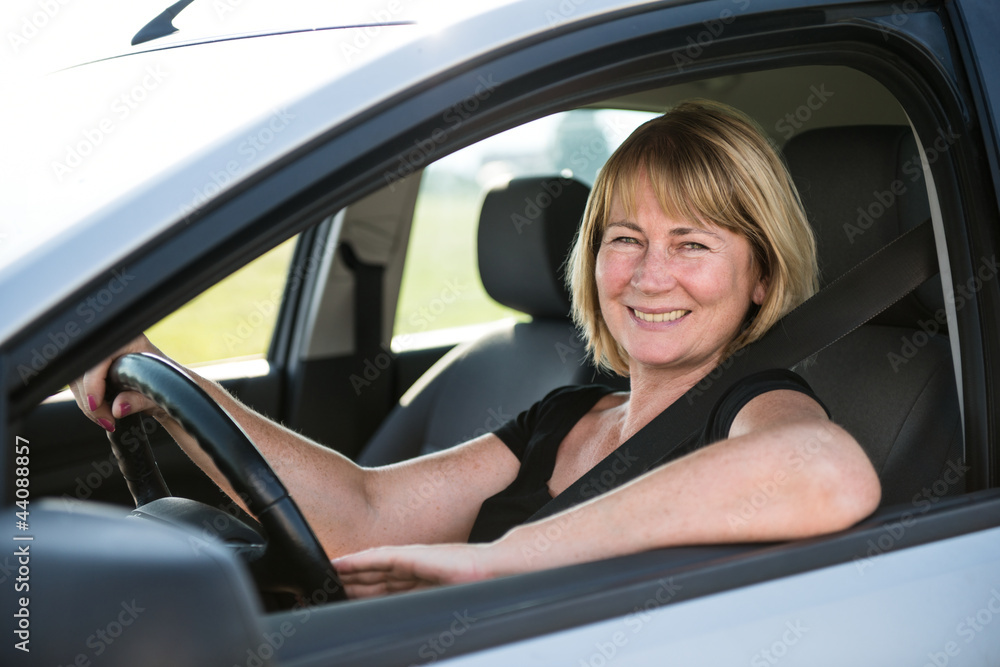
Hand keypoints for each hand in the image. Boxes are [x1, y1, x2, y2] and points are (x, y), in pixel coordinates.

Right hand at [69, 334, 167, 431]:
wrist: (168, 385)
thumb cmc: (167, 384)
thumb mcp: (156, 394)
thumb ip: (138, 400)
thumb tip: (118, 409)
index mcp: (129, 341)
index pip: (98, 360)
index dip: (93, 383)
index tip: (96, 405)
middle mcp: (112, 345)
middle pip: (82, 372)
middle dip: (89, 401)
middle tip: (106, 421)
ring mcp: (100, 355)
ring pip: (77, 381)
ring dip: (87, 405)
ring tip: (106, 420)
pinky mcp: (93, 368)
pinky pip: (79, 386)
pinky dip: (87, 403)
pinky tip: (102, 414)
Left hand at [332, 543, 498, 598]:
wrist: (495, 572)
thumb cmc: (478, 591)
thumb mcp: (442, 605)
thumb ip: (421, 611)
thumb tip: (398, 630)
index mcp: (423, 584)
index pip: (385, 588)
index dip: (363, 591)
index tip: (342, 597)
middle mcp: (414, 570)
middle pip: (374, 578)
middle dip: (350, 583)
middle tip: (326, 588)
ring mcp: (413, 561)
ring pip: (372, 568)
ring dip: (348, 572)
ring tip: (327, 575)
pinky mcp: (412, 556)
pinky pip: (379, 558)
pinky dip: (358, 561)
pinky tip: (342, 564)